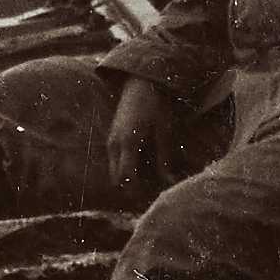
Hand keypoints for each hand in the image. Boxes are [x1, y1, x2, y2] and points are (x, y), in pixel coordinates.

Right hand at [106, 78, 186, 200]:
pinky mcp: (112, 138)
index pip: (125, 178)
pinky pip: (115, 162)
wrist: (141, 82)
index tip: (151, 196)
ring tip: (148, 181)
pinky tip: (142, 167)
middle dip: (131, 189)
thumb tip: (169, 181)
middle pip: (116, 179)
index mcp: (127, 143)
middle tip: (150, 192)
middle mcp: (114, 144)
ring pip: (114, 171)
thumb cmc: (156, 104)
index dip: (136, 191)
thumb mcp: (164, 131)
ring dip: (127, 180)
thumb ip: (164, 158)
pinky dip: (125, 169)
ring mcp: (111, 141)